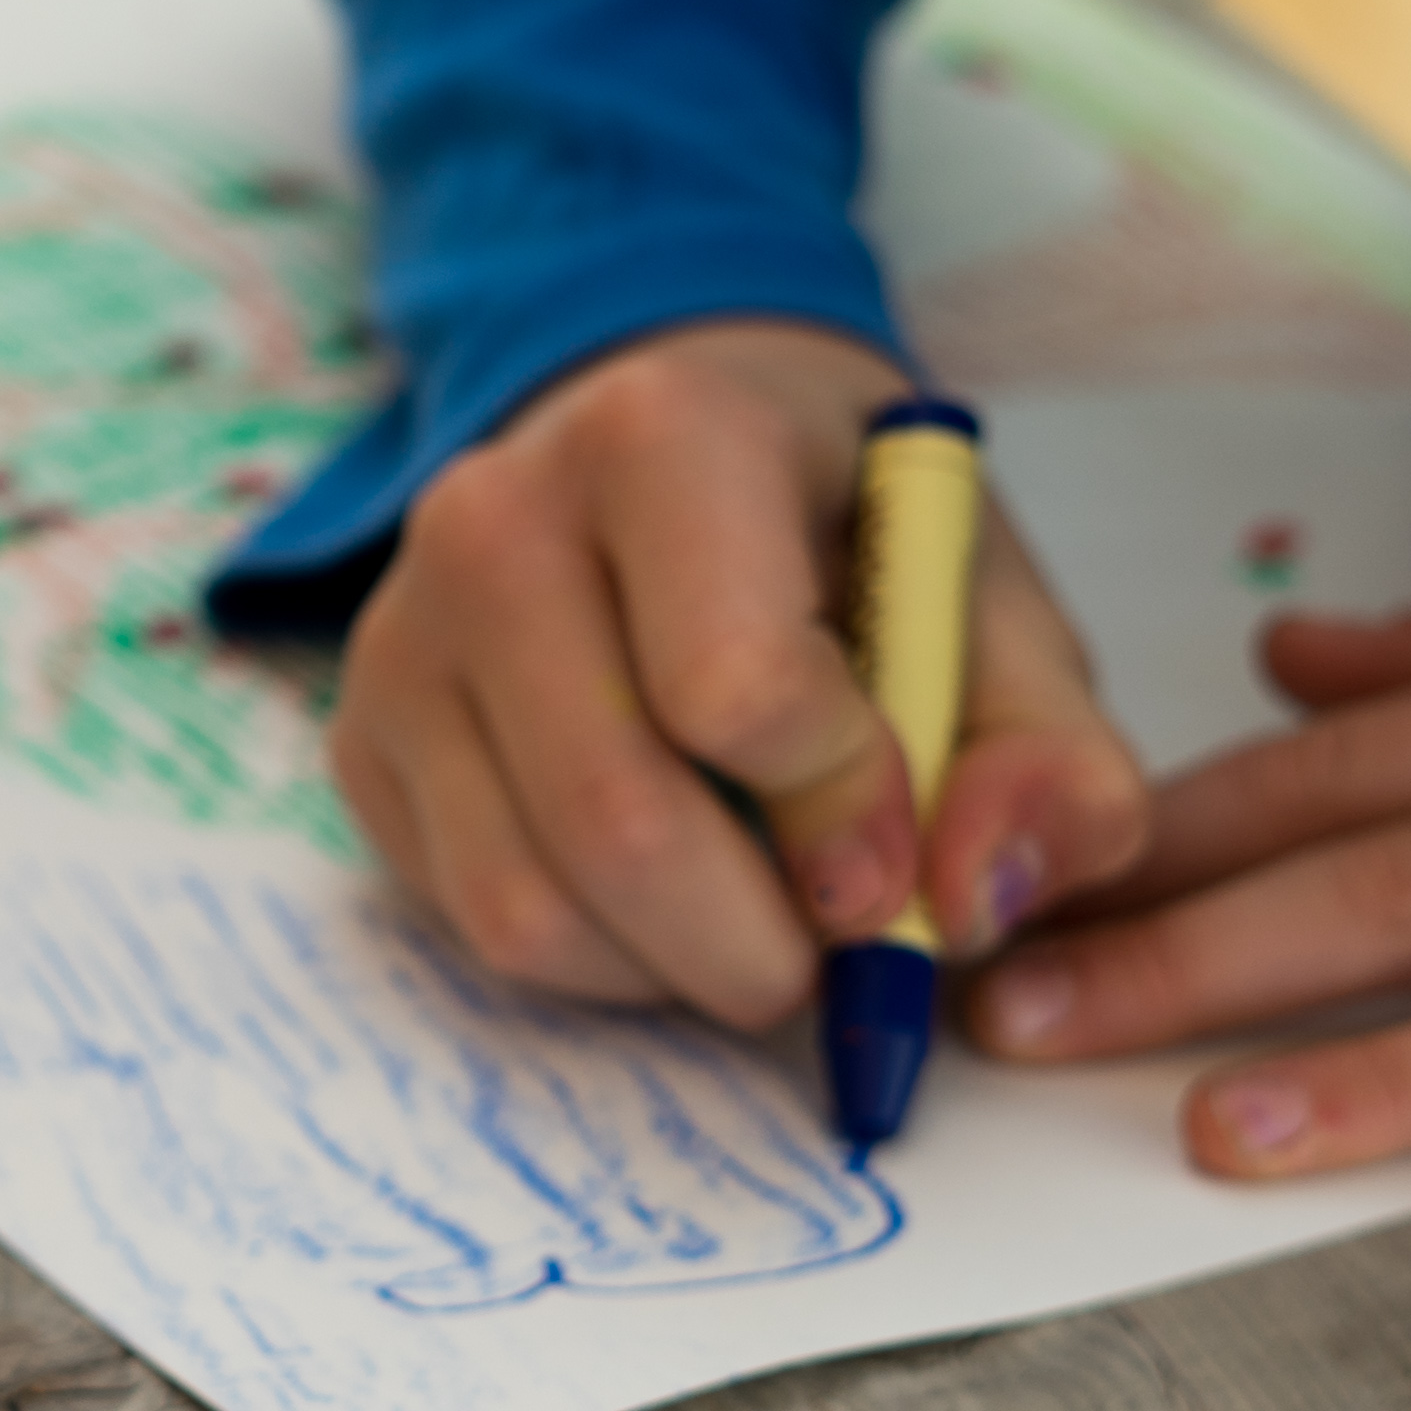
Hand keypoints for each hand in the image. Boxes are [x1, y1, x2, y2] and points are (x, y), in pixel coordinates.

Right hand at [333, 320, 1153, 1028]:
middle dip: (761, 948)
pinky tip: (662, 899)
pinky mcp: (364, 735)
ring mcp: (404, 632)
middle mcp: (497, 518)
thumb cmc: (846, 532)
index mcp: (667, 438)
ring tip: (758, 927)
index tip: (899, 862)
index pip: (736, 691)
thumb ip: (1047, 757)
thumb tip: (972, 909)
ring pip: (527, 905)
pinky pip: (469, 922)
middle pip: (618, 821)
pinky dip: (593, 962)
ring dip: (674, 972)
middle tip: (839, 955)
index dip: (846, 820)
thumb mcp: (992, 608)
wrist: (673, 446)